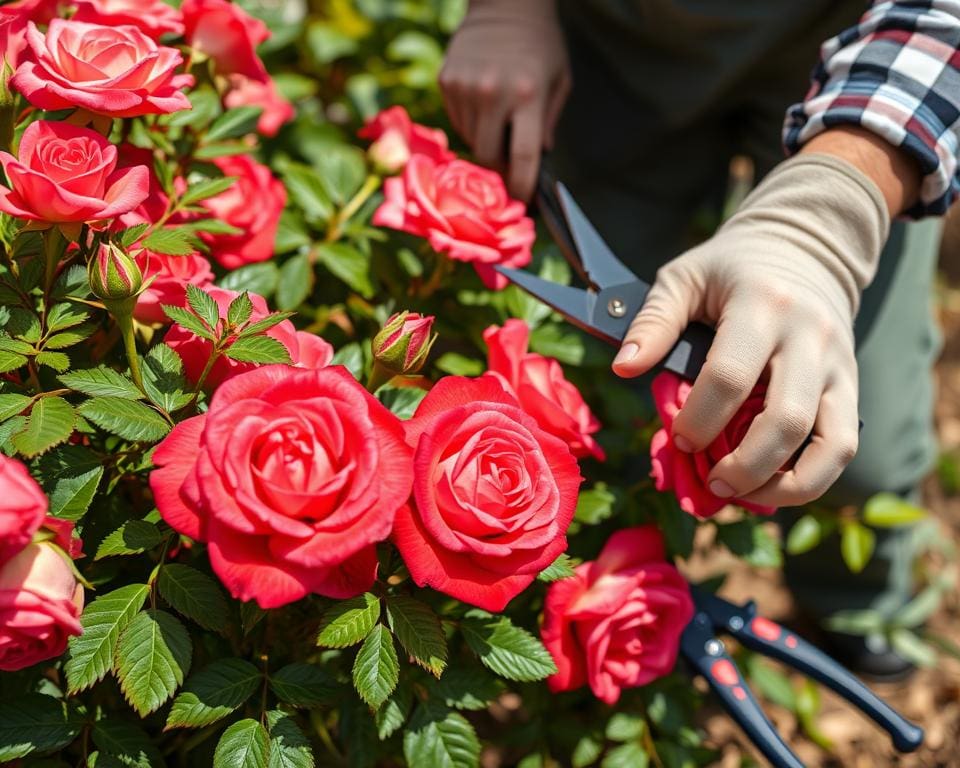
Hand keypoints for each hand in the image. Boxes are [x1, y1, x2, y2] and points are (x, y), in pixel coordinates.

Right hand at [439, 0, 570, 200]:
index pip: (523, 156)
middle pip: (489, 156)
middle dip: (499, 169)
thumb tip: (537, 162)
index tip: (522, 201)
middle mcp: (493, 93)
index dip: (522, 185)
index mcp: (528, 95)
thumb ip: (548, 123)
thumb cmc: (540, 44)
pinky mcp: (447, 81)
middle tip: (508, 168)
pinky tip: (483, 103)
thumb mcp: (559, 81)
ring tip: (498, 120)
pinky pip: (457, 121)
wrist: (504, 3)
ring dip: (485, 142)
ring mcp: (466, 88)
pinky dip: (471, 123)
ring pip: (471, 141)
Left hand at [612, 154, 890, 507]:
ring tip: (741, 493)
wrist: (804, 246)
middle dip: (743, 466)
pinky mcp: (852, 385)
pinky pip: (843, 446)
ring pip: (828, 442)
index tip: (678, 440)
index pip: (729, 376)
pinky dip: (811, 479)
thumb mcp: (683, 277)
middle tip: (710, 482)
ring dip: (783, 484)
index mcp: (761, 305)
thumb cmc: (729, 269)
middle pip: (785, 420)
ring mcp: (838, 363)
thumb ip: (652, 321)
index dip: (699, 419)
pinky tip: (772, 488)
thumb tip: (622, 368)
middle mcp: (809, 336)